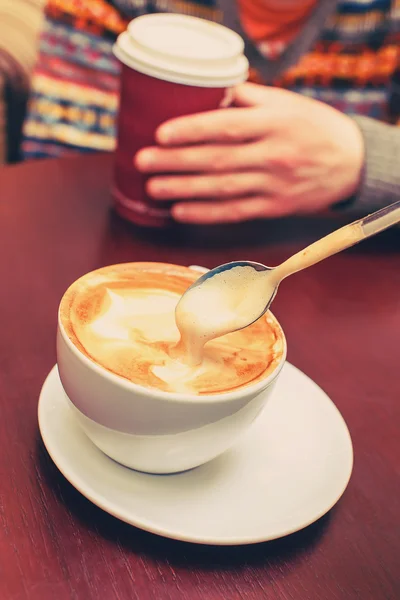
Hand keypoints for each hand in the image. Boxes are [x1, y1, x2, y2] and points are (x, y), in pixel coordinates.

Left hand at [135, 83, 363, 223]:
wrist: (350, 163)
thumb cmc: (313, 127)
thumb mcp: (286, 103)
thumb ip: (247, 99)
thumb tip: (207, 93)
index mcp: (273, 124)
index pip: (225, 127)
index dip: (191, 131)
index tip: (160, 134)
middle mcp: (271, 155)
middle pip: (216, 160)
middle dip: (176, 162)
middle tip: (143, 162)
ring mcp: (272, 185)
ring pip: (221, 189)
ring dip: (183, 189)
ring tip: (153, 188)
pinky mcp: (273, 208)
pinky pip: (234, 212)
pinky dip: (206, 213)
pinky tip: (180, 212)